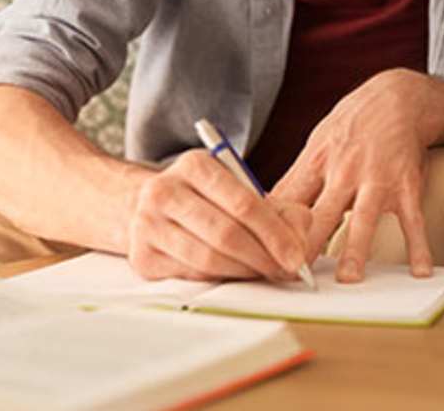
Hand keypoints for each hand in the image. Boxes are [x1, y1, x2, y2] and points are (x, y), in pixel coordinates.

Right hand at [125, 149, 312, 281]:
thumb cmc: (204, 198)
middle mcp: (165, 191)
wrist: (146, 204)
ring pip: (208, 259)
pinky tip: (235, 274)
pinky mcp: (142, 257)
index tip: (296, 256)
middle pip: (226, 234)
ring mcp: (148, 225)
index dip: (275, 234)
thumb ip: (278, 208)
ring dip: (245, 272)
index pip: (244, 203)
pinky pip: (191, 274)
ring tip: (265, 273)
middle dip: (264, 257)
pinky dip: (220, 279)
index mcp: (195, 164)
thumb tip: (300, 239)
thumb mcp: (239, 187)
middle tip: (285, 270)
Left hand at [271, 68, 435, 281]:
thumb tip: (263, 210)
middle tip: (294, 277)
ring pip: (364, 219)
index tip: (264, 260)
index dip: (273, 230)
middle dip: (306, 246)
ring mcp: (377, 180)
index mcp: (317, 164)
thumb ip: (296, 179)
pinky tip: (420, 270)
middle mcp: (344, 173)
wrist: (399, 98)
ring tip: (348, 279)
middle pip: (320, 215)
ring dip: (356, 250)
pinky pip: (413, 220)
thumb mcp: (317, 144)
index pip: (288, 202)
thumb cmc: (353, 125)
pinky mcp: (407, 186)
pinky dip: (419, 246)